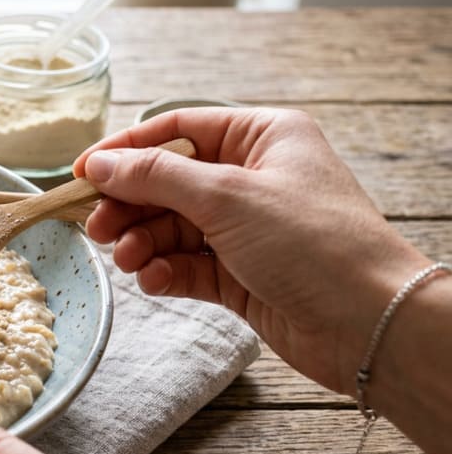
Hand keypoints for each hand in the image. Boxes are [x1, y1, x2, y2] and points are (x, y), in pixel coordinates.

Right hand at [72, 107, 431, 394]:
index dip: (127, 149)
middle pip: (167, 182)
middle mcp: (253, 178)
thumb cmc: (315, 243)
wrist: (369, 323)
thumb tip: (102, 164)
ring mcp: (246, 229)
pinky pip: (186, 265)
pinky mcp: (241, 275)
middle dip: (130, 205)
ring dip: (143, 242)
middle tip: (97, 227)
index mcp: (262, 138)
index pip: (178, 129)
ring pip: (172, 227)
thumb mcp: (227, 196)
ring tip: (129, 260)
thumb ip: (156, 177)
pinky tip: (155, 280)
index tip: (83, 172)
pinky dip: (164, 272)